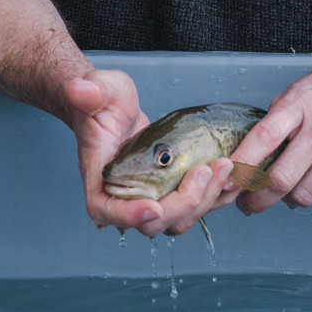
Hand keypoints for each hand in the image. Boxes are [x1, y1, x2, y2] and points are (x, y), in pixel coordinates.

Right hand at [66, 69, 234, 238]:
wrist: (114, 104)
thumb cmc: (101, 98)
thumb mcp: (97, 89)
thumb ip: (89, 92)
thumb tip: (79, 90)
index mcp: (100, 176)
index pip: (107, 210)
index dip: (130, 216)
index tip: (154, 205)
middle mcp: (124, 194)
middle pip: (153, 222)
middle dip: (184, 203)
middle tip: (205, 170)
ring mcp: (149, 194)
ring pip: (178, 219)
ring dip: (206, 200)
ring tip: (225, 165)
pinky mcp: (169, 189)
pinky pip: (193, 205)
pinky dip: (214, 195)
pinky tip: (231, 172)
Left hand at [223, 48, 311, 215]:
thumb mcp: (301, 88)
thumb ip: (279, 117)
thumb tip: (253, 151)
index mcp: (301, 104)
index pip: (263, 139)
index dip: (242, 166)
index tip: (226, 183)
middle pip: (281, 179)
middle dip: (257, 200)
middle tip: (246, 204)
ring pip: (304, 194)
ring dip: (287, 200)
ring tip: (281, 192)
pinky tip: (311, 180)